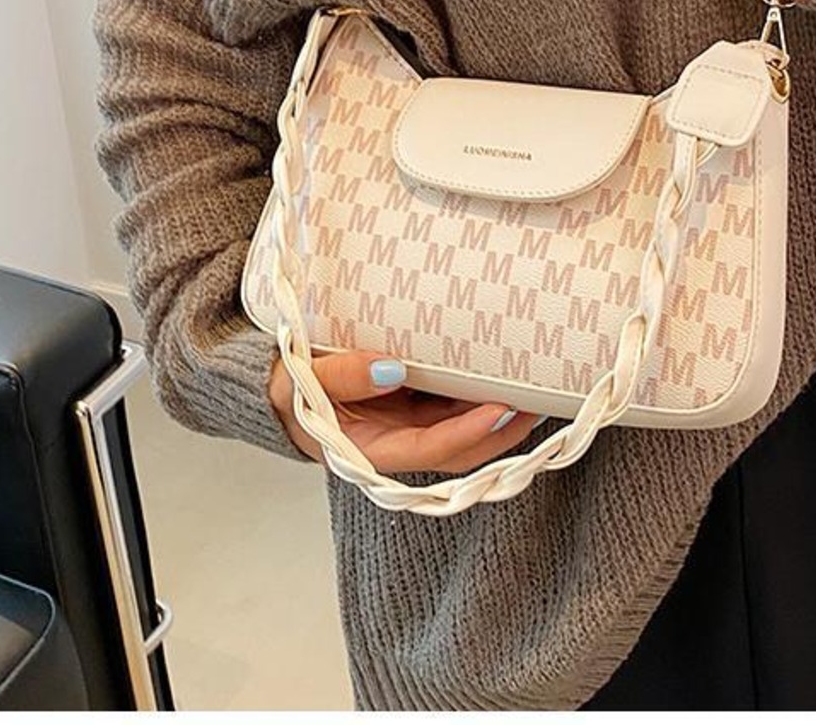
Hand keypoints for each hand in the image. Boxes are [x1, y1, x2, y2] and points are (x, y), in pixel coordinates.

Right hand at [267, 343, 537, 475]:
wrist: (278, 389)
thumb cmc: (288, 389)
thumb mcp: (302, 380)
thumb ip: (344, 374)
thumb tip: (394, 367)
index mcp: (372, 449)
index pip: (432, 449)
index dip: (469, 432)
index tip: (502, 408)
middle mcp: (397, 445)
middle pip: (459, 448)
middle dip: (501, 431)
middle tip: (538, 398)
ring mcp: (406, 428)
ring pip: (460, 430)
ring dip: (497, 416)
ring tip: (533, 386)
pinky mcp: (410, 408)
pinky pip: (449, 407)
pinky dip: (475, 395)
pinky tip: (499, 374)